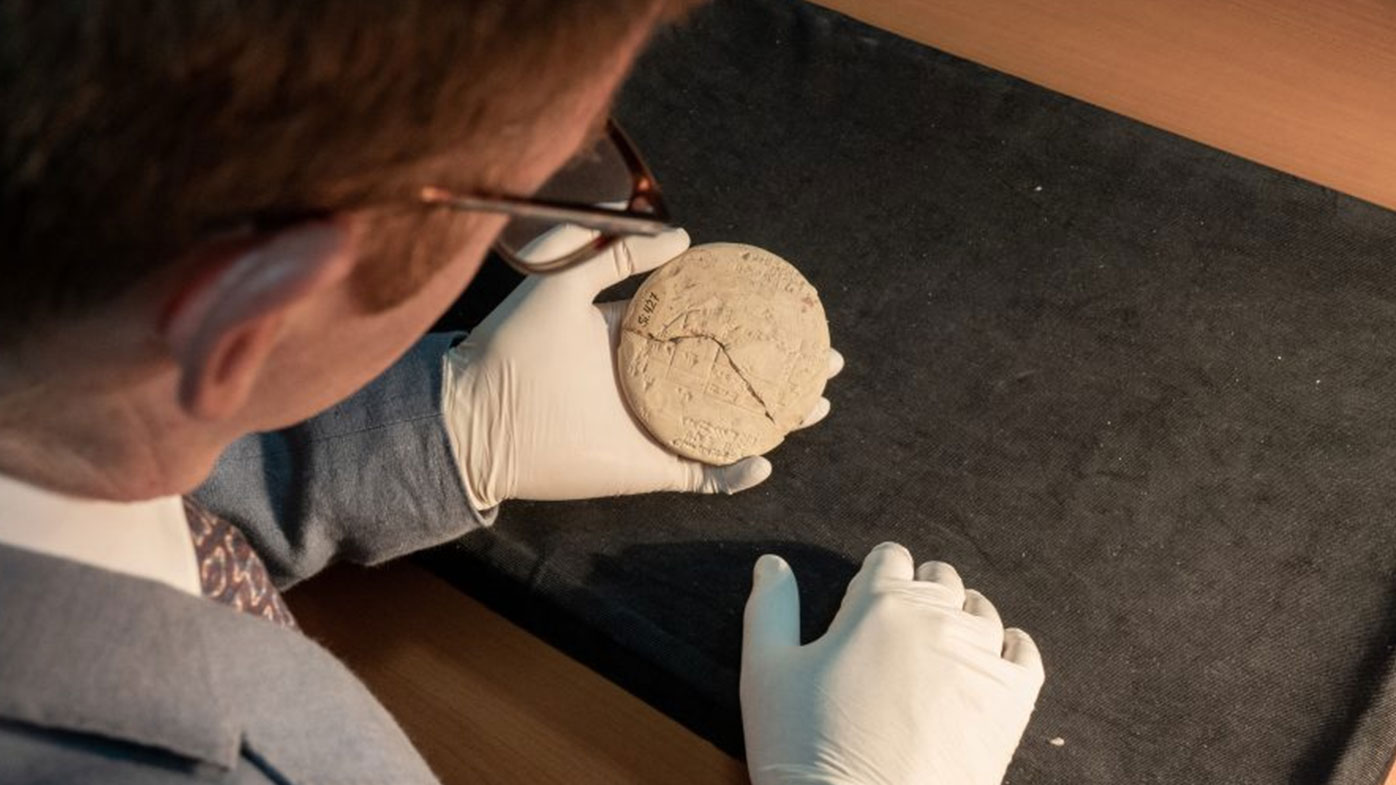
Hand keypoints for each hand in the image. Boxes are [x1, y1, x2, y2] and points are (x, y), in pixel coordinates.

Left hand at [442, 227, 843, 508]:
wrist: (474, 417)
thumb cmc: (508, 345)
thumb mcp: (559, 279)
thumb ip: (612, 252)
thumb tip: (682, 237)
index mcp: (636, 338)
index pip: (706, 323)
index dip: (748, 314)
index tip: (788, 302)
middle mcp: (653, 381)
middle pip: (734, 373)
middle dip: (783, 365)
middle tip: (825, 354)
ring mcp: (654, 426)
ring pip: (732, 422)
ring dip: (778, 416)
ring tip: (817, 402)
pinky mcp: (647, 468)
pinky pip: (703, 474)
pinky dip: (735, 473)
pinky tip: (765, 458)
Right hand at [741, 543, 1043, 784]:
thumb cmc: (804, 747)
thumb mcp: (766, 672)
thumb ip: (770, 609)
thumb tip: (772, 564)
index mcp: (878, 604)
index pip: (890, 559)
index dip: (878, 575)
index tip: (870, 596)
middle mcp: (937, 620)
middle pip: (939, 579)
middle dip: (919, 592)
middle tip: (898, 627)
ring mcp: (980, 659)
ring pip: (981, 611)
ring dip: (960, 617)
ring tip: (938, 647)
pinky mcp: (1011, 702)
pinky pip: (1025, 654)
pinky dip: (1011, 647)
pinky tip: (994, 656)